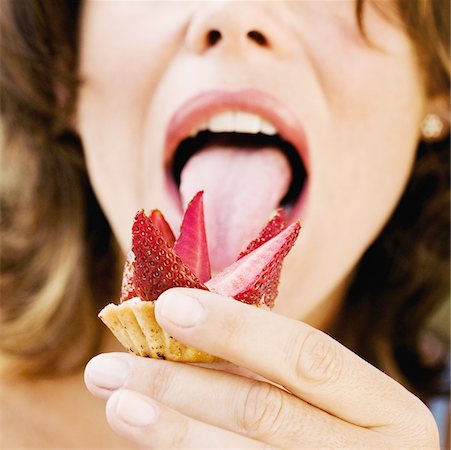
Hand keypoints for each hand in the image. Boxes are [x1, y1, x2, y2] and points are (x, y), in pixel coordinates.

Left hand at [85, 288, 438, 448]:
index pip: (307, 355)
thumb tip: (187, 322)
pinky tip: (153, 439)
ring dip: (170, 429)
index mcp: (387, 409)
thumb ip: (275, 366)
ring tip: (116, 402)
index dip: (236, 329)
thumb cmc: (343, 430)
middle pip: (264, 411)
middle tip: (110, 366)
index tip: (167, 306)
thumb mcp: (330, 396)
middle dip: (180, 384)